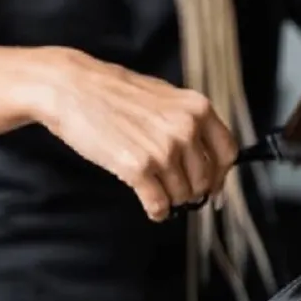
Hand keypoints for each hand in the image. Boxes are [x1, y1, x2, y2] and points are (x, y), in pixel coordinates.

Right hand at [28, 48, 237, 221]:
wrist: (72, 88)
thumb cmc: (116, 93)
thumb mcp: (166, 98)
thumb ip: (191, 123)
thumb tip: (209, 157)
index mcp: (198, 108)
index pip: (228, 153)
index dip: (220, 175)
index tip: (213, 186)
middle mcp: (186, 128)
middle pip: (205, 180)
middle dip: (192, 191)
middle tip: (177, 192)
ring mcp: (163, 149)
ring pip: (182, 195)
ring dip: (172, 200)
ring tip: (159, 193)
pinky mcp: (137, 167)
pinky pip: (159, 204)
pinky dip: (157, 212)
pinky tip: (153, 209)